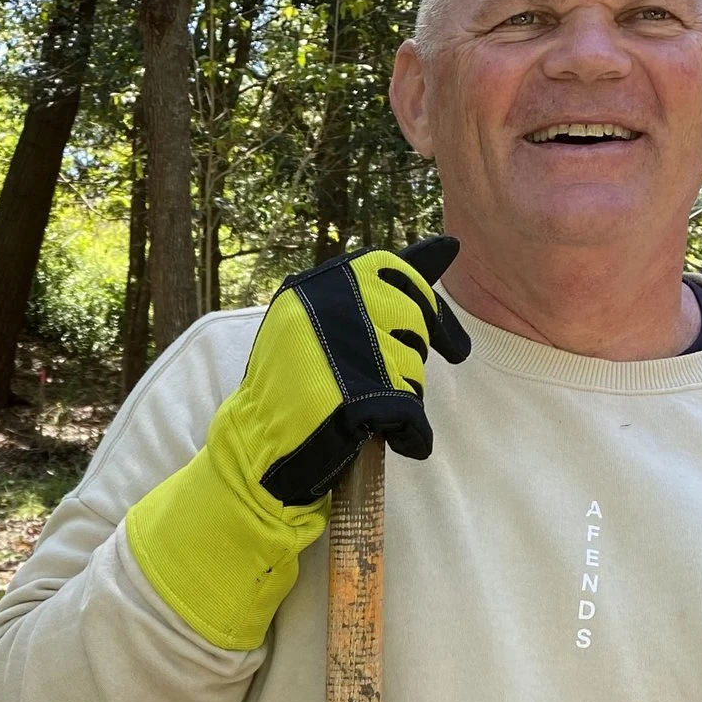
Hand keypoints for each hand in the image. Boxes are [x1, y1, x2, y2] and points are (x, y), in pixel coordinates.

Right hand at [126, 236, 467, 650]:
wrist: (255, 455)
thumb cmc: (292, 391)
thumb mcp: (317, 324)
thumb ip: (369, 290)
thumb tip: (446, 246)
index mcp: (311, 288)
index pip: (390, 269)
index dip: (423, 298)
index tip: (441, 332)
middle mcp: (323, 310)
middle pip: (412, 313)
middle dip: (423, 345)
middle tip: (413, 375)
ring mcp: (339, 352)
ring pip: (413, 364)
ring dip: (408, 392)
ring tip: (375, 413)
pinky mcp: (355, 401)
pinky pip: (412, 414)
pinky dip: (413, 435)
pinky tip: (397, 442)